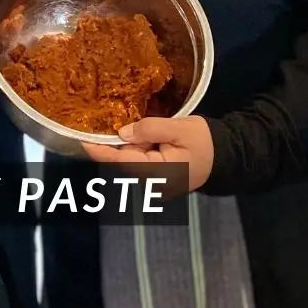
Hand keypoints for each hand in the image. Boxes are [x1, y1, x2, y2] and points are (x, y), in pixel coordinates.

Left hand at [82, 115, 213, 192]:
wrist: (225, 155)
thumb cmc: (203, 141)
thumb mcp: (178, 128)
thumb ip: (149, 129)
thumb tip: (121, 133)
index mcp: (158, 174)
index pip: (122, 162)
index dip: (101, 151)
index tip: (82, 140)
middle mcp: (153, 184)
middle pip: (121, 163)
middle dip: (108, 145)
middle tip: (93, 124)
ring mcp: (154, 183)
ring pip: (127, 162)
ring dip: (118, 147)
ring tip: (106, 127)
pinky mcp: (156, 177)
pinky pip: (136, 163)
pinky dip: (128, 150)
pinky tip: (126, 136)